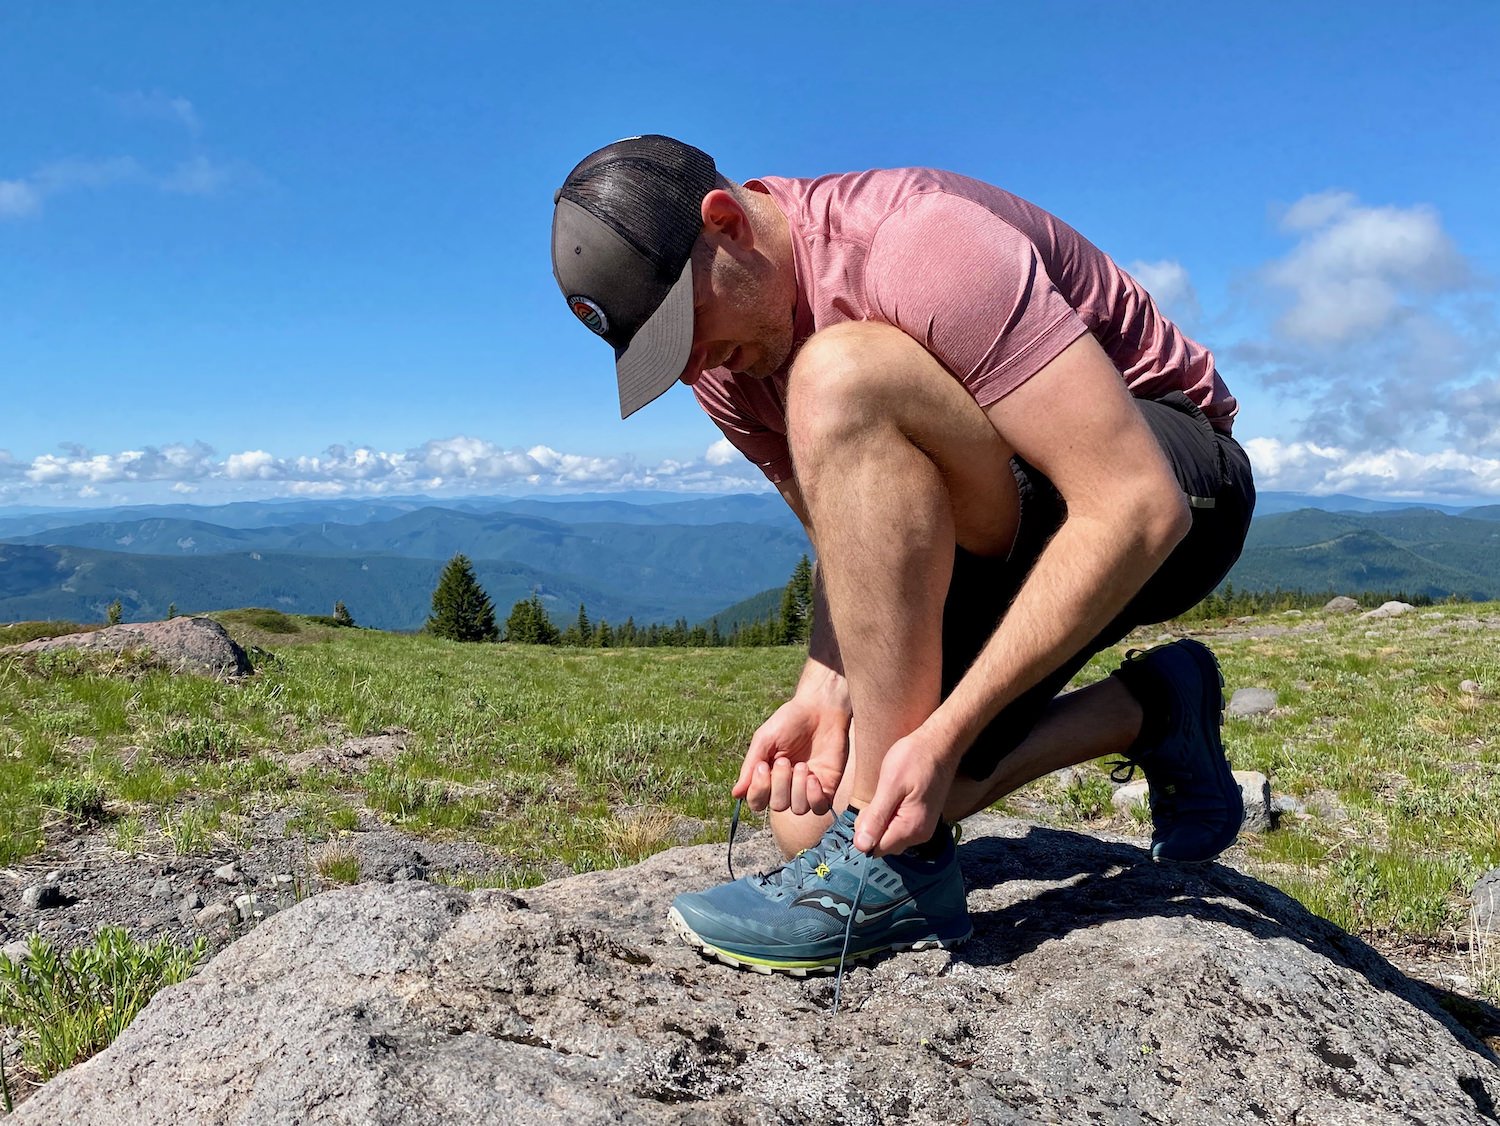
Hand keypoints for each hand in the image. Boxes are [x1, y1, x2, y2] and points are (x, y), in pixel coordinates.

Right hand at [733, 694, 850, 815]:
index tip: (762, 766)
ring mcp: (807, 789)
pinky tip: (813, 778)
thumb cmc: (790, 720)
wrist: (821, 708)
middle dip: (780, 784)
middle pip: (777, 806)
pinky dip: (814, 797)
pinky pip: (819, 808)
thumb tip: (736, 794)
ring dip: (797, 788)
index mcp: (768, 776)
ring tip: (803, 765)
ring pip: (798, 809)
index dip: (758, 790)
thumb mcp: (765, 739)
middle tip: (785, 760)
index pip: (757, 801)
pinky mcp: (827, 787)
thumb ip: (750, 766)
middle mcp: (786, 786)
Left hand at [854, 726, 959, 854]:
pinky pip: (900, 827)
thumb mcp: (890, 785)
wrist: (940, 744)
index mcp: (911, 829)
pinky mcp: (923, 819)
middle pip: (883, 844)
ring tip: (888, 795)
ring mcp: (923, 828)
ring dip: (882, 820)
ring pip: (891, 835)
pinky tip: (895, 797)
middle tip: (879, 797)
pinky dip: (891, 815)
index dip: (864, 832)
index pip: (876, 849)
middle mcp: (919, 834)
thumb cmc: (915, 759)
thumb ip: (876, 817)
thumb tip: (861, 846)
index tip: (868, 808)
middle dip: (873, 826)